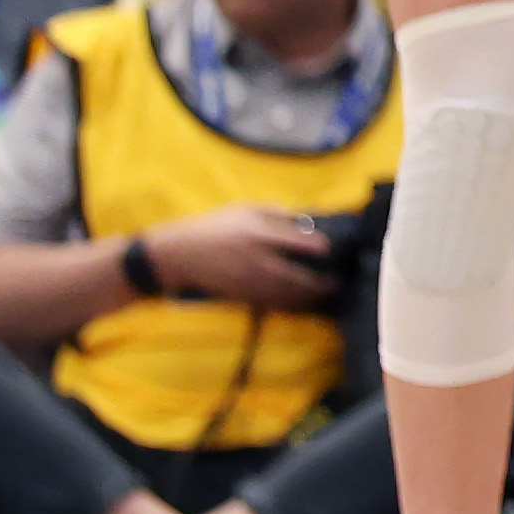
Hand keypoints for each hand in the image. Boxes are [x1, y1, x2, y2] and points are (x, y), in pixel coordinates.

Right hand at [146, 203, 340, 309]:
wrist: (178, 254)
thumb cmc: (213, 227)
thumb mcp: (243, 209)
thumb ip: (274, 213)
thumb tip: (302, 220)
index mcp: (259, 232)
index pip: (299, 242)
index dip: (318, 247)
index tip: (328, 249)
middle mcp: (257, 259)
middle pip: (297, 276)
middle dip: (320, 282)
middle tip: (335, 281)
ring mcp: (248, 281)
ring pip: (286, 295)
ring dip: (308, 297)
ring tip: (323, 293)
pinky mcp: (240, 294)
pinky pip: (271, 303)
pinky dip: (288, 304)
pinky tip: (299, 301)